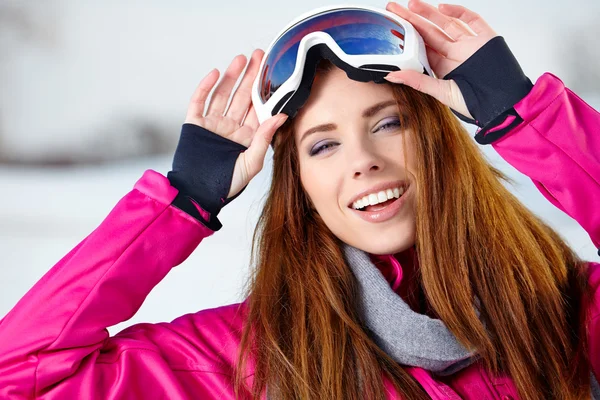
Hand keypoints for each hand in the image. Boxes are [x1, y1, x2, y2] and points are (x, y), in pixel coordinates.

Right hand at [185, 50, 287, 198]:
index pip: (257, 108)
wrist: (199, 194)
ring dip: (231, 77)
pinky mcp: (194, 125)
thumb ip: (264, 138)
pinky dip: (206, 87)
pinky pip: (200, 101)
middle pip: (242, 96)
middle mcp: (230, 127)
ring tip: (241, 59)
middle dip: (250, 76)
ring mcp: (212, 124)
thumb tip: (281, 116)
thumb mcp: (252, 162)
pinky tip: (216, 74)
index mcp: (246, 135)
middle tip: (260, 56)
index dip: (264, 90)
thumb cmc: (227, 184)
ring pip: (223, 94)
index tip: (272, 72)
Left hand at [384, 0, 496, 118]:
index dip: (407, 36)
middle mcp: (455, 53)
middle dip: (413, 20)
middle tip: (394, 9)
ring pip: (446, 23)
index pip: (421, 47)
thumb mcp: (441, 92)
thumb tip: (391, 76)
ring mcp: (469, 44)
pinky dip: (458, 12)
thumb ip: (418, 81)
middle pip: (430, 32)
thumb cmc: (475, 103)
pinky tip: (442, 8)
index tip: (393, 27)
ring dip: (430, 13)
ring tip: (412, 4)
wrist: (503, 104)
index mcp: (443, 67)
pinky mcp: (485, 38)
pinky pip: (471, 20)